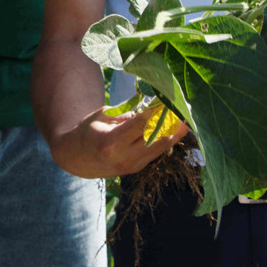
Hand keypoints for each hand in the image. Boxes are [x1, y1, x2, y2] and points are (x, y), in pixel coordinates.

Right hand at [62, 103, 189, 178]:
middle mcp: (124, 158)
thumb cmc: (89, 130)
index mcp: (110, 143)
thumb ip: (127, 112)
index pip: (140, 125)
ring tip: (187, 114)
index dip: (157, 112)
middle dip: (173, 122)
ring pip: (162, 147)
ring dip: (175, 131)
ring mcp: (133, 165)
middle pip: (157, 139)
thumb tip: (152, 106)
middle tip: (185, 106)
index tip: (169, 99)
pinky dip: (168, 137)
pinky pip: (158, 150)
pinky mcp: (139, 167)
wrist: (79, 159)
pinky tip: (178, 124)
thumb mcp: (103, 115)